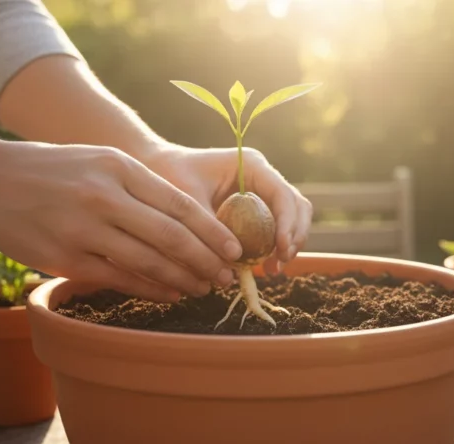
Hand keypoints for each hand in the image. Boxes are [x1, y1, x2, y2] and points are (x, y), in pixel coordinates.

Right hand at [0, 140, 244, 302]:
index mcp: (118, 167)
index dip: (213, 231)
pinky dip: (152, 289)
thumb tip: (190, 221)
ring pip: (149, 262)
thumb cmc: (51, 170)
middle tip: (226, 276)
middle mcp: (104, 197)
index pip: (180, 204)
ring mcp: (83, 230)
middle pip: (171, 237)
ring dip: (183, 279)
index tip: (234, 248)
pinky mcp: (65, 259)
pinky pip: (120, 279)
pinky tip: (171, 294)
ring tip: (203, 287)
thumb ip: (140, 187)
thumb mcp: (99, 161)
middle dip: (206, 261)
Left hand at [139, 145, 312, 274]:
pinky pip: (275, 227)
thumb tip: (231, 265)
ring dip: (288, 244)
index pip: (283, 195)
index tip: (281, 250)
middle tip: (281, 263)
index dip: (288, 224)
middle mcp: (262, 176)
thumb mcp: (186, 202)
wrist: (156, 168)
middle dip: (294, 236)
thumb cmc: (168, 176)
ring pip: (291, 217)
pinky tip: (263, 266)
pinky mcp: (255, 208)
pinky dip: (274, 247)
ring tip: (273, 269)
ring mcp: (261, 191)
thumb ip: (209, 230)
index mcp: (251, 165)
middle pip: (297, 206)